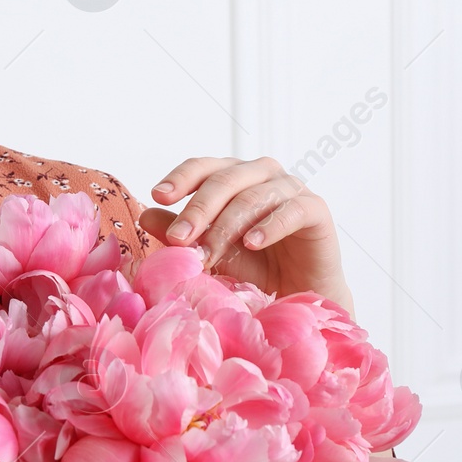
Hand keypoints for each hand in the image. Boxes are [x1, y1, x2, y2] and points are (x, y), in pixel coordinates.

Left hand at [138, 156, 353, 312]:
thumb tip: (145, 215)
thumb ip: (180, 232)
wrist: (296, 294)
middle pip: (224, 180)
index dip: (181, 178)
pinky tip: (252, 242)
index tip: (158, 195)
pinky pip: (292, 210)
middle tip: (178, 239)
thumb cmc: (252, 267)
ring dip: (226, 226)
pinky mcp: (316, 209)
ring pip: (253, 196)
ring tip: (208, 253)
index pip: (203, 167)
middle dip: (197, 210)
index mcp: (232, 176)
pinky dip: (270, 225)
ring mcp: (291, 188)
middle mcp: (261, 174)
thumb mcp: (209, 251)